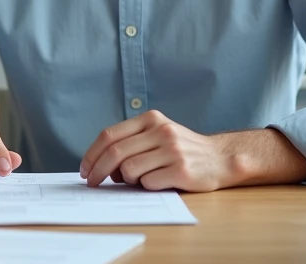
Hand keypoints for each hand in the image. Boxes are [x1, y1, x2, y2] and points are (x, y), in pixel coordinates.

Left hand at [79, 110, 236, 192]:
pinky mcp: (181, 170)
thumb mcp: (157, 133)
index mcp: (151, 119)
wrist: (220, 158)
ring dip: (127, 180)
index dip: (92, 154)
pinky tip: (157, 182)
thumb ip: (132, 142)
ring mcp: (172, 150)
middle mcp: (161, 130)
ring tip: (138, 180)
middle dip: (98, 170)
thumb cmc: (182, 149)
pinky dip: (145, 186)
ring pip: (130, 169)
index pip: (110, 135)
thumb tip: (101, 165)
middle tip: (92, 182)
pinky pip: (148, 182)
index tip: (85, 169)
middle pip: (115, 152)